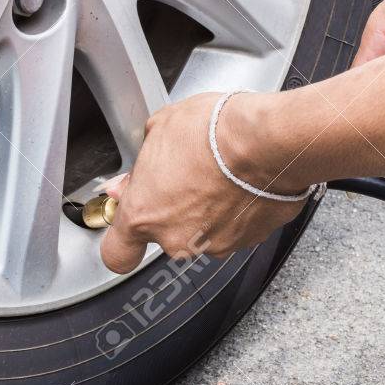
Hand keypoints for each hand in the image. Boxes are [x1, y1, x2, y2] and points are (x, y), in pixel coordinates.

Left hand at [99, 92, 307, 274]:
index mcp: (145, 214)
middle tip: (185, 178)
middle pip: (167, 237)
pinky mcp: (251, 240)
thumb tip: (131, 181)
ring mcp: (216, 243)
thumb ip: (139, 167)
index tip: (128, 228)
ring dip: (208, 211)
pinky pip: (238, 228)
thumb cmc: (214, 132)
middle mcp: (178, 238)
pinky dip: (238, 211)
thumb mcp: (159, 130)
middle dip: (173, 212)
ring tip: (219, 175)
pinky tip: (242, 182)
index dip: (122, 242)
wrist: (268, 141)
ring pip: (204, 234)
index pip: (117, 254)